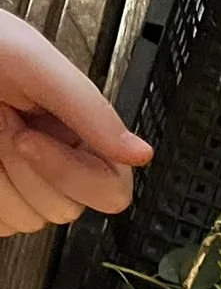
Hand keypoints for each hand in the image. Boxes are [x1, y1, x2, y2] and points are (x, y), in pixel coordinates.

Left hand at [0, 11, 150, 234]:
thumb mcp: (33, 64)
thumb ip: (89, 109)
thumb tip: (140, 154)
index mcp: (83, 133)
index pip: (111, 190)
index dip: (71, 173)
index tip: (29, 138)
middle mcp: (60, 165)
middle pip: (66, 209)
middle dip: (23, 166)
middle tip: (0, 119)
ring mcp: (25, 187)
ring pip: (28, 221)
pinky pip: (2, 225)